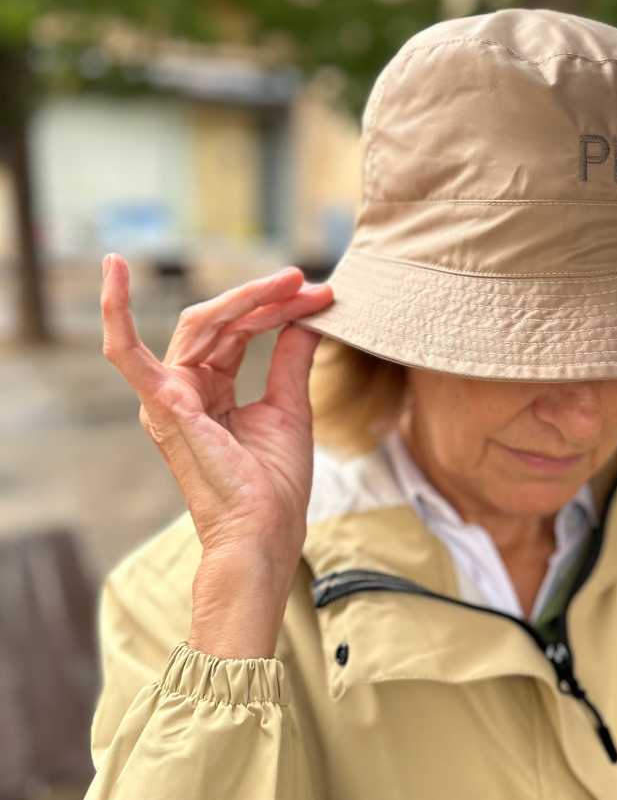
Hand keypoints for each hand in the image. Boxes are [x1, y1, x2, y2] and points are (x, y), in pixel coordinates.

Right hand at [100, 254, 334, 574]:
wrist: (268, 530)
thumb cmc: (275, 482)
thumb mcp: (289, 406)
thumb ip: (291, 357)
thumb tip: (308, 316)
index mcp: (209, 391)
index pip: (238, 331)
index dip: (277, 309)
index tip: (321, 296)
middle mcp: (182, 389)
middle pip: (221, 322)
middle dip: (267, 299)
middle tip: (309, 284)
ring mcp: (168, 396)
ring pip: (201, 324)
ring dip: (248, 298)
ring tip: (292, 281)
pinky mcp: (164, 405)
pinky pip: (125, 352)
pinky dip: (115, 312)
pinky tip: (113, 269)